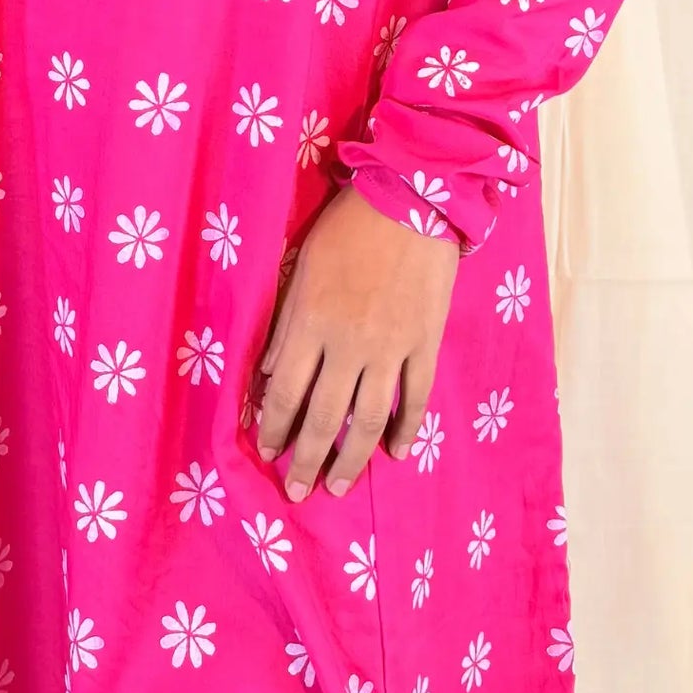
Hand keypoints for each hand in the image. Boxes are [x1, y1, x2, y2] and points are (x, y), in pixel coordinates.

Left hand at [255, 184, 458, 502]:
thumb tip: (271, 373)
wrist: (413, 200)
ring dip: (352, 460)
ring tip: (339, 487)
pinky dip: (404, 429)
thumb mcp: (301, 268)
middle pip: (324, 418)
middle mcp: (348, 345)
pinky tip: (394, 452)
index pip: (284, 393)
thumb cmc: (348, 227)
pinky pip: (415, 398)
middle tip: (297, 492)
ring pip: (368, 419)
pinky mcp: (425, 344)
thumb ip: (285, 324)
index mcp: (311, 323)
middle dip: (307, 460)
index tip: (266, 451)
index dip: (272, 427)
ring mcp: (391, 348)